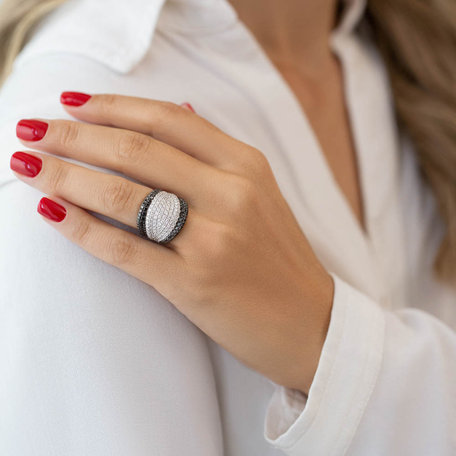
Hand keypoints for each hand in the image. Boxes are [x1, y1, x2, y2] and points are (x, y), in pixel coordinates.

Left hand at [10, 92, 333, 394]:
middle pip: (136, 150)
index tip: (72, 103)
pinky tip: (52, 212)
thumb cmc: (280, 258)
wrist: (311, 323)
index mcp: (246, 166)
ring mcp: (213, 240)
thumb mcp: (260, 193)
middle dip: (74, 136)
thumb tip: (178, 109)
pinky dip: (82, 228)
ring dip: (66, 176)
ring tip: (28, 165)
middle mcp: (231, 195)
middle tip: (33, 128)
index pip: (167, 119)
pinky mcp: (194, 284)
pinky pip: (124, 248)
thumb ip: (216, 155)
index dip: (112, 106)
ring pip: (123, 196)